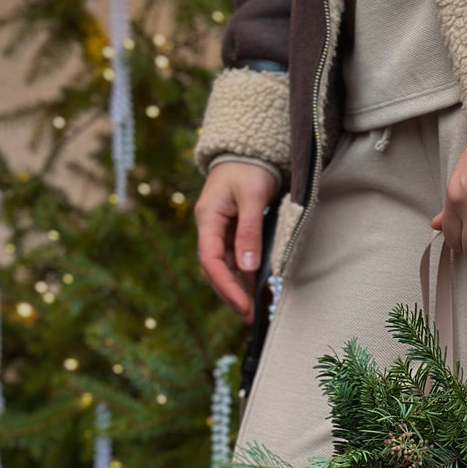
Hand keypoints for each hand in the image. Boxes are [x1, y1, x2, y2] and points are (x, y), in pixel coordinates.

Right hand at [195, 161, 280, 322]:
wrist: (249, 150)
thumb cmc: (250, 168)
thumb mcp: (252, 197)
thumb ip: (250, 231)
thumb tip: (248, 268)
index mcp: (208, 219)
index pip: (211, 260)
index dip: (226, 286)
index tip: (242, 305)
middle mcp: (211, 228)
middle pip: (216, 269)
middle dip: (231, 295)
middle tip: (250, 316)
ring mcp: (221, 232)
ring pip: (226, 268)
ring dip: (239, 289)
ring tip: (255, 311)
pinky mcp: (233, 233)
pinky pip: (237, 260)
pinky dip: (247, 277)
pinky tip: (258, 291)